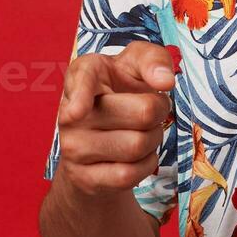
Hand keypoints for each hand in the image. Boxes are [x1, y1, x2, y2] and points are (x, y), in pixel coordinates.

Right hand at [56, 42, 175, 198]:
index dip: (80, 96)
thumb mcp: (137, 64)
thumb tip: (165, 80)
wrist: (100, 135)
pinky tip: (136, 155)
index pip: (82, 82)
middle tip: (151, 110)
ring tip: (141, 131)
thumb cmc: (122, 90)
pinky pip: (130, 174)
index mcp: (83, 74)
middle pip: (143, 113)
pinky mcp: (83, 177)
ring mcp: (73, 147)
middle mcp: (71, 112)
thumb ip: (154, 59)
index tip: (77, 112)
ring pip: (139, 145)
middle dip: (160, 111)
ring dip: (154, 139)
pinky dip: (146, 164)